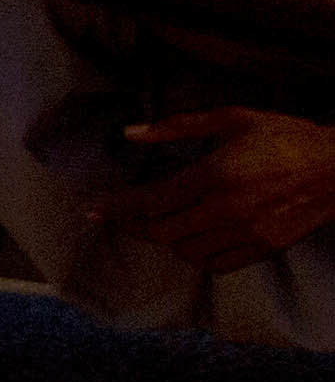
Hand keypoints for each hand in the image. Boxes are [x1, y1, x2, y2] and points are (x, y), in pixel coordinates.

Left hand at [108, 108, 334, 274]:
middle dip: (132, 227)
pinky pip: (214, 263)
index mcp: (217, 174)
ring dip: (162, 240)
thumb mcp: (232, 118)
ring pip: (185, 251)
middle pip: (162, 231)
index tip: (94, 210)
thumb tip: (130, 133)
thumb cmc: (286, 136)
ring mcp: (247, 233)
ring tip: (151, 226)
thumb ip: (177, 126)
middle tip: (116, 219)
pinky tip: (186, 240)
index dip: (118, 208)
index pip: (152, 200)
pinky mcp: (263, 248)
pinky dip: (192, 255)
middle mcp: (229, 209)